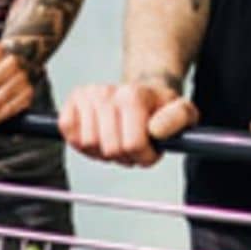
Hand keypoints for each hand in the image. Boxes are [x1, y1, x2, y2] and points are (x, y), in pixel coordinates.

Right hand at [58, 76, 197, 167]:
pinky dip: (81, 142)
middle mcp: (107, 92)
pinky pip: (67, 132)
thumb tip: (156, 130)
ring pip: (87, 144)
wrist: (141, 93)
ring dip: (102, 151)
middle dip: (124, 157)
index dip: (144, 156)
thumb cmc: (159, 107)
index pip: (133, 145)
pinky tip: (98, 137)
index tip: (150, 151)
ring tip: (115, 141)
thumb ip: (179, 119)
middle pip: (110, 149)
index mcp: (133, 96)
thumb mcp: (183, 111)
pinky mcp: (72, 101)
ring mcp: (87, 95)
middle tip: (132, 148)